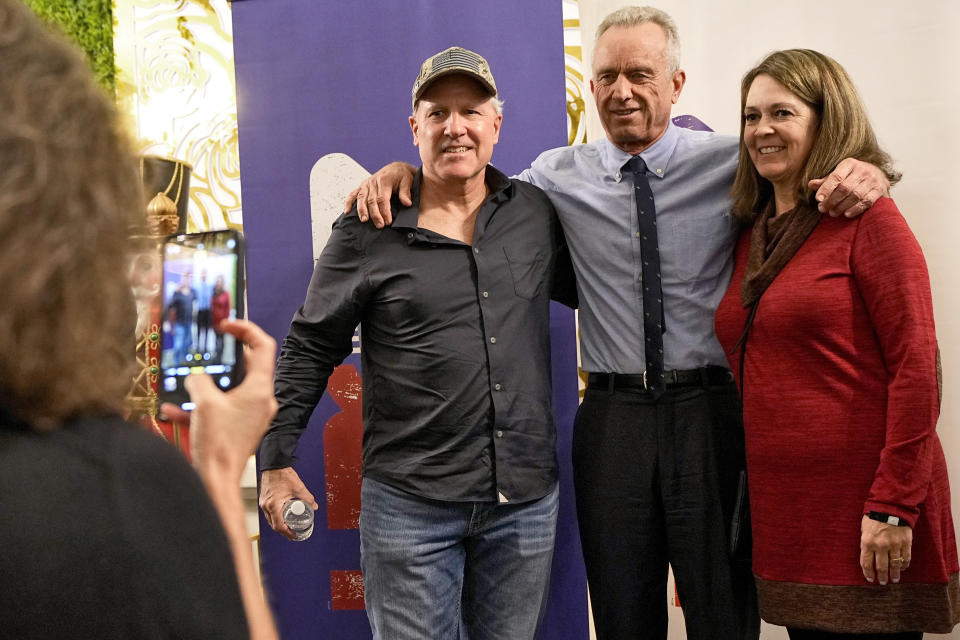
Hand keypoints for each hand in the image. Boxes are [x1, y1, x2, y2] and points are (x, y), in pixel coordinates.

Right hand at [161, 319, 278, 481]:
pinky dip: (200, 405)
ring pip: (229, 387)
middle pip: (246, 366)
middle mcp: (261, 400)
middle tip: (205, 347)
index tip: (226, 324)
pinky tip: (172, 408)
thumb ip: (199, 380)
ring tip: (185, 377)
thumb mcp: (204, 403)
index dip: (246, 330)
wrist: (216, 481)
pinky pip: (220, 408)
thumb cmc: (218, 444)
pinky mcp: (238, 427)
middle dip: (222, 357)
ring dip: (206, 382)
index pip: (263, 346)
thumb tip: (194, 375)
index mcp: (260, 389)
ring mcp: (251, 415)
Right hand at [259, 467, 317, 540]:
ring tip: (287, 527)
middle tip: (292, 534)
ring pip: (269, 519)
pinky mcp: (263, 499)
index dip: (287, 533)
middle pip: (273, 525)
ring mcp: (263, 502)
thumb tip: (314, 506)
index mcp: (274, 505)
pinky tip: (281, 516)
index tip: (294, 535)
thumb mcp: (299, 488)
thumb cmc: (283, 474)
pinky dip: (274, 517)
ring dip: (278, 525)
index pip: (279, 525)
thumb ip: (308, 498)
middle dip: (283, 531)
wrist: (274, 464)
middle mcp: (266, 505)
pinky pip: (268, 512)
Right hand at [342, 161, 415, 227]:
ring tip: (364, 220)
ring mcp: (366, 184)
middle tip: (379, 225)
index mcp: (384, 180)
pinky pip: (353, 194)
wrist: (396, 168)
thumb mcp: (407, 181)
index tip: (388, 222)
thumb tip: (407, 203)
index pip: (382, 199)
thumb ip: (406, 192)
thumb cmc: (402, 175)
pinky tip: (347, 211)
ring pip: (361, 198)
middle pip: (371, 200)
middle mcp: (373, 182)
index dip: (385, 211)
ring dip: (362, 210)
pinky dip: (348, 202)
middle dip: (375, 214)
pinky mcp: (362, 186)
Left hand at [808, 158, 889, 217]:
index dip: (826, 188)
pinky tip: (847, 214)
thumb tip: (811, 184)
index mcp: (849, 164)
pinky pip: (867, 201)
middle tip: (823, 209)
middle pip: (845, 188)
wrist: (878, 174)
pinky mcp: (879, 190)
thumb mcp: (839, 174)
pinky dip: (856, 209)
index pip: (836, 176)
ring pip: (855, 195)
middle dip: (832, 200)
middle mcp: (862, 170)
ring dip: (842, 206)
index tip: (818, 199)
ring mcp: (873, 180)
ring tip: (832, 213)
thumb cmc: (853, 176)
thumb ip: (826, 181)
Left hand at [860, 514, 912, 584]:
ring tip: (894, 580)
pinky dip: (904, 565)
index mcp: (867, 542)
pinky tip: (903, 568)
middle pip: (881, 567)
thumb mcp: (864, 530)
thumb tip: (867, 557)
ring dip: (894, 574)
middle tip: (882, 583)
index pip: (866, 563)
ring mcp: (894, 545)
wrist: (890, 506)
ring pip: (895, 565)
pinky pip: (906, 558)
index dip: (868, 573)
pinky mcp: (906, 543)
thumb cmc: (874, 517)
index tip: (870, 579)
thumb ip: (866, 544)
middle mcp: (880, 546)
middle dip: (881, 577)